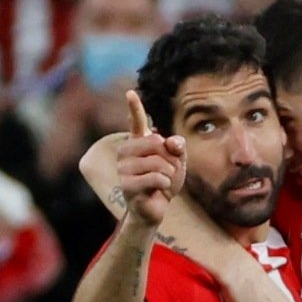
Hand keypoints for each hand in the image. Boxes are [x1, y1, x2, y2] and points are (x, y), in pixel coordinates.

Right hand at [116, 91, 186, 228]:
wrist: (155, 208)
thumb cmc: (164, 181)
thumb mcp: (177, 161)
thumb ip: (178, 147)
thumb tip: (172, 141)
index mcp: (138, 142)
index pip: (136, 121)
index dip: (134, 107)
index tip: (130, 93)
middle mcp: (126, 151)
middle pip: (156, 142)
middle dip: (170, 158)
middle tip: (168, 170)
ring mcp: (123, 168)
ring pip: (157, 162)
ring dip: (169, 173)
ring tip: (164, 182)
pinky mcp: (126, 185)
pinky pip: (156, 178)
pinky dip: (165, 184)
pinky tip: (159, 190)